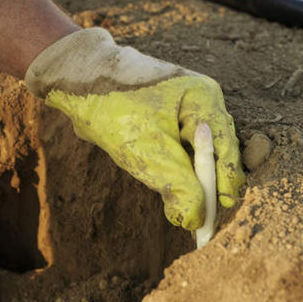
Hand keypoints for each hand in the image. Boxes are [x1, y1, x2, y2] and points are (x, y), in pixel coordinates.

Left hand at [25, 28, 244, 229]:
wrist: (76, 82)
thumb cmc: (114, 108)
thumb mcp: (148, 151)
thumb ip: (178, 186)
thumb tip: (196, 219)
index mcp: (204, 99)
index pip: (226, 148)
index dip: (224, 184)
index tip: (217, 215)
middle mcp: (199, 102)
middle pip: (215, 152)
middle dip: (206, 185)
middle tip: (198, 218)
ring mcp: (182, 111)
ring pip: (194, 156)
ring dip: (187, 179)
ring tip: (179, 203)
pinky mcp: (164, 122)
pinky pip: (177, 153)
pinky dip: (172, 172)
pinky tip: (160, 181)